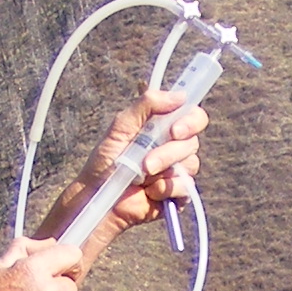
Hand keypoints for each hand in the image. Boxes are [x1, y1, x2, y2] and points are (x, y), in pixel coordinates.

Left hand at [86, 86, 205, 230]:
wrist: (98, 195)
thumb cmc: (106, 160)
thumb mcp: (121, 126)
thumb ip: (147, 105)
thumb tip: (180, 95)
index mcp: (164, 127)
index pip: (193, 116)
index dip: (191, 121)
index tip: (174, 130)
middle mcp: (174, 147)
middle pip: (192, 142)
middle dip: (168, 153)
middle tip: (147, 162)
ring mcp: (178, 171)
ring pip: (191, 164)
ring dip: (164, 170)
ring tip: (142, 175)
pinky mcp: (177, 194)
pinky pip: (186, 188)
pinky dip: (166, 189)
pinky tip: (149, 191)